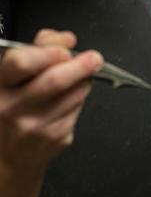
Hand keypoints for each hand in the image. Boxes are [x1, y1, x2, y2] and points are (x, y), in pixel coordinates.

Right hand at [0, 29, 102, 174]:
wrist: (7, 157)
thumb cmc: (9, 110)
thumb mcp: (11, 77)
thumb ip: (38, 50)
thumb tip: (66, 38)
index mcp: (0, 85)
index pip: (22, 62)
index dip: (49, 53)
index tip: (65, 50)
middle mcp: (12, 107)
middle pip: (55, 80)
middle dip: (81, 65)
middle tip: (94, 58)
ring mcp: (34, 126)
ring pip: (74, 94)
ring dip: (83, 82)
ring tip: (77, 79)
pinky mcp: (55, 138)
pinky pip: (78, 110)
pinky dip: (79, 99)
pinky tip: (68, 101)